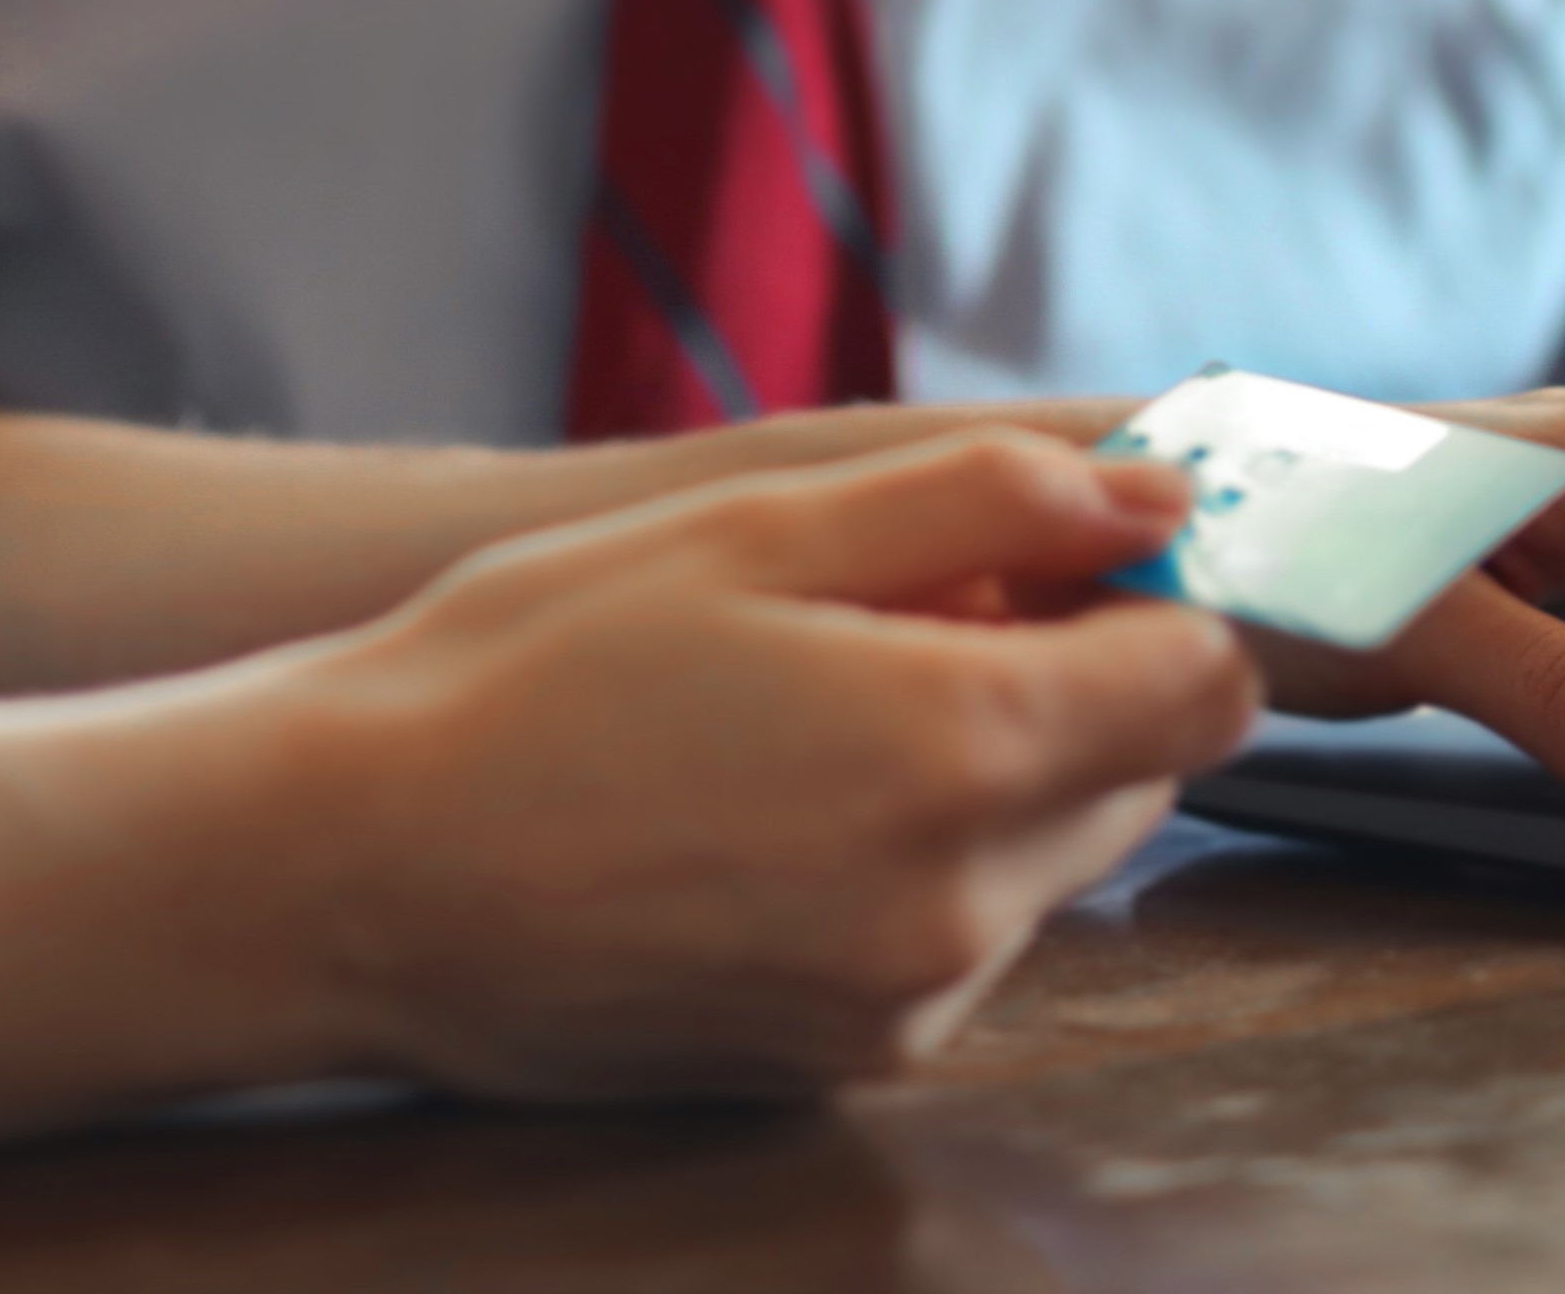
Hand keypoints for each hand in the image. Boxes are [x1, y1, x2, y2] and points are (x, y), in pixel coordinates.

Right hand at [284, 431, 1256, 1097]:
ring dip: (981, 781)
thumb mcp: (754, 527)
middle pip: (1139, 774)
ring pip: (1044, 862)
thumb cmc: (529, 672)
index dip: (1154, 601)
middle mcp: (966, 904)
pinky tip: (758, 816)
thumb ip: (986, 499)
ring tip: (795, 720)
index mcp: (965, 748)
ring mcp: (906, 1003)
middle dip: (1061, 687)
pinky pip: (952, 944)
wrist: (352, 872)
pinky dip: (906, 870)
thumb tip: (1152, 499)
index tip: (1054, 561)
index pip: (1212, 681)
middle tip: (887, 620)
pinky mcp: (844, 1065)